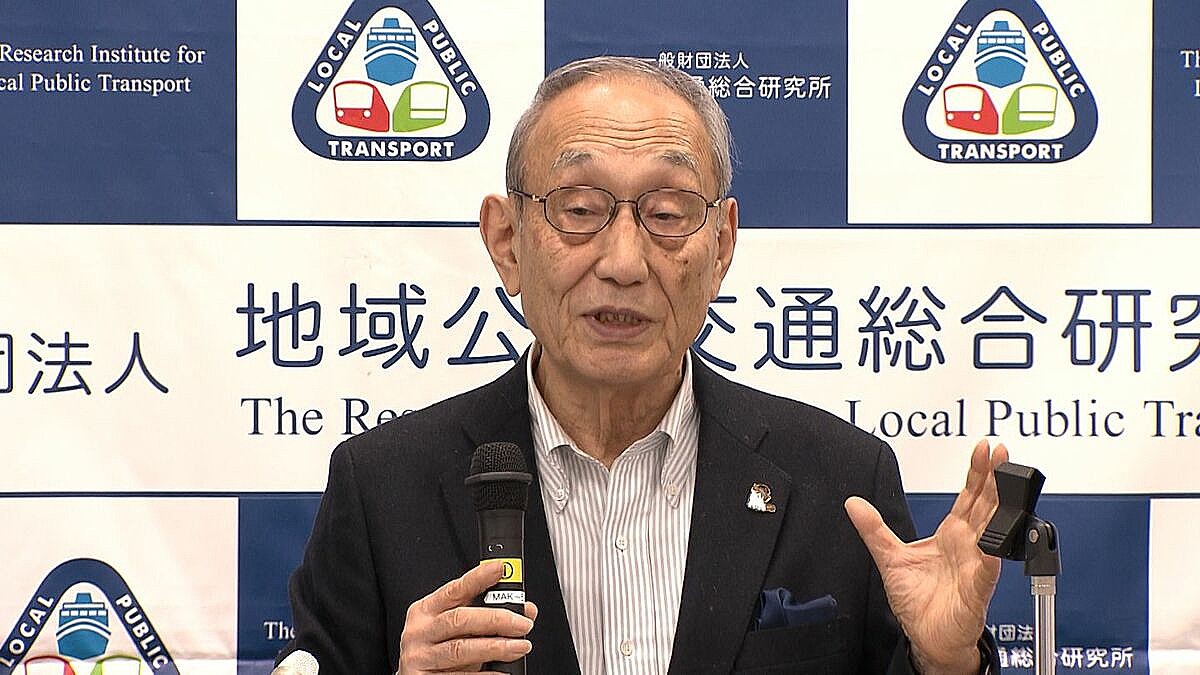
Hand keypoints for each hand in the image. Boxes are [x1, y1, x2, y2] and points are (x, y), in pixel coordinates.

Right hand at [398, 561, 537, 673]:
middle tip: (523, 624)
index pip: (454, 589)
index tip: (501, 569)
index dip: (478, 578)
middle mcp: (419, 631)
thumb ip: (485, 614)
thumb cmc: (439, 649)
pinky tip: (503, 671)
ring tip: (519, 647)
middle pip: (460, 619)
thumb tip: (526, 610)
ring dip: (496, 647)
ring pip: (461, 649)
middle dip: (496, 619)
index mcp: (425, 610)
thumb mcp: (456, 628)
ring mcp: (419, 657)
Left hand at [845, 439, 1008, 674]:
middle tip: (1002, 453)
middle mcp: (968, 546)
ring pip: (992, 532)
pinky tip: (992, 548)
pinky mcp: (976, 591)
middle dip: (995, 478)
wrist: (927, 637)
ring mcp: (976, 566)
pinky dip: (990, 561)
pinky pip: (985, 574)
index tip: (982, 448)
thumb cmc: (918, 601)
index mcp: (952, 535)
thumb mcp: (889, 558)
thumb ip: (874, 529)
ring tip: (1006, 486)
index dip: (976, 472)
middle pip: (986, 505)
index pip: (968, 496)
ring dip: (1000, 510)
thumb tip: (853, 503)